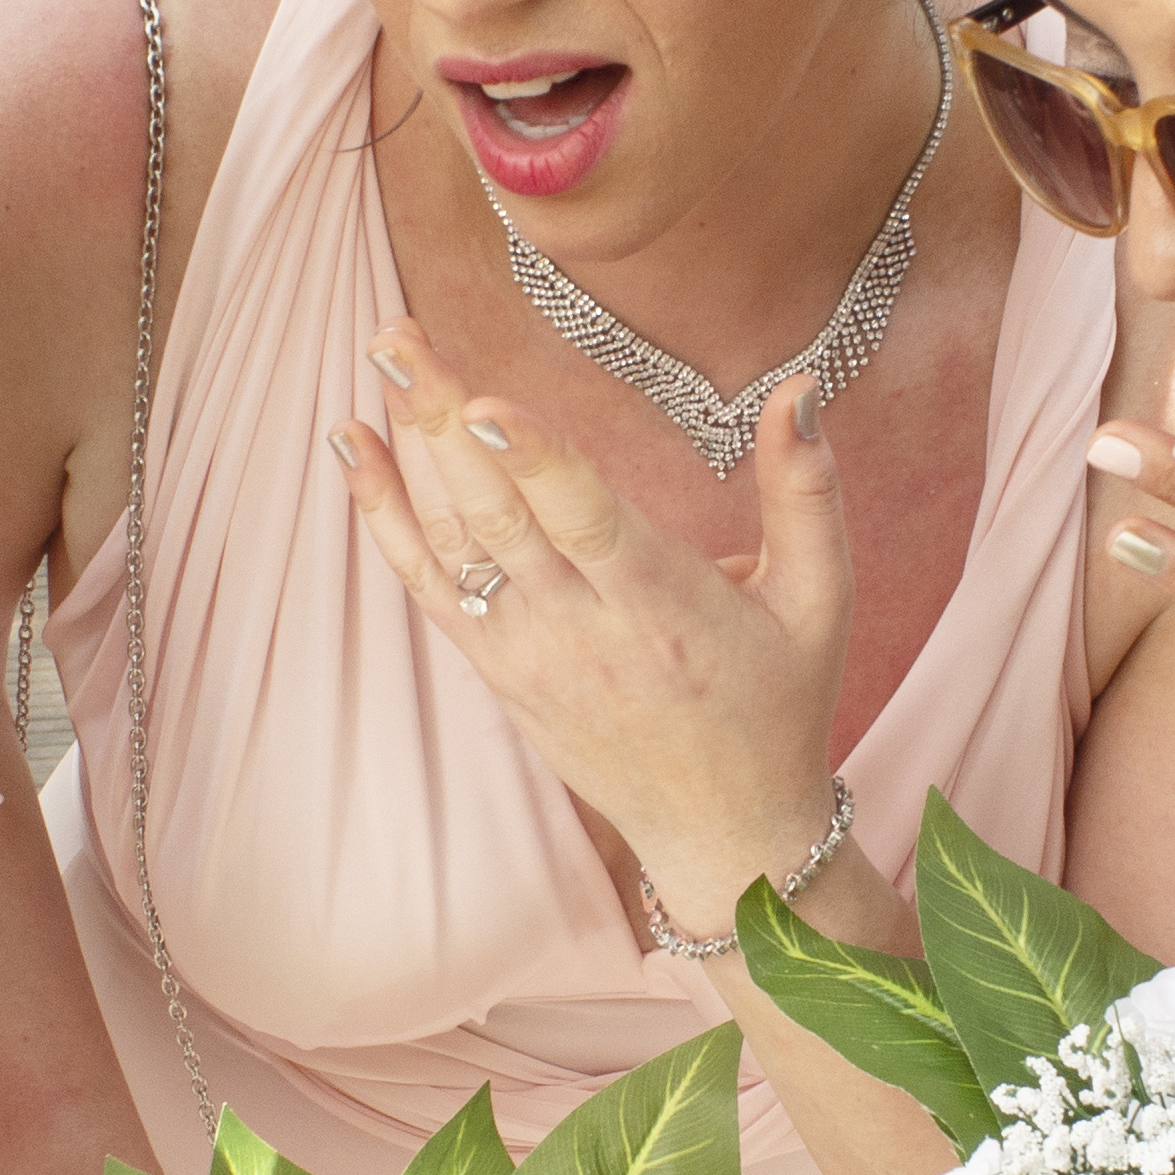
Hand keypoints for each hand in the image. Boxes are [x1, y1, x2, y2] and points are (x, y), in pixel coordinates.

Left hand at [331, 324, 851, 932]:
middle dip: (440, 423)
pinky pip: (428, 585)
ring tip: (381, 358)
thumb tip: (800, 385)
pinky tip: (355, 448)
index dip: (533, 463)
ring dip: (407, 452)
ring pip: (453, 544)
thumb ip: (806, 491)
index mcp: (666, 612)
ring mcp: (529, 656)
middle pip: (499, 518)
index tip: (482, 403)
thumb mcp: (819, 602)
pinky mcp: (498, 671)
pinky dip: (387, 515)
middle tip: (396, 340)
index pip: (588, 527)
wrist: (722, 834)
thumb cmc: (780, 705)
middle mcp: (584, 635)